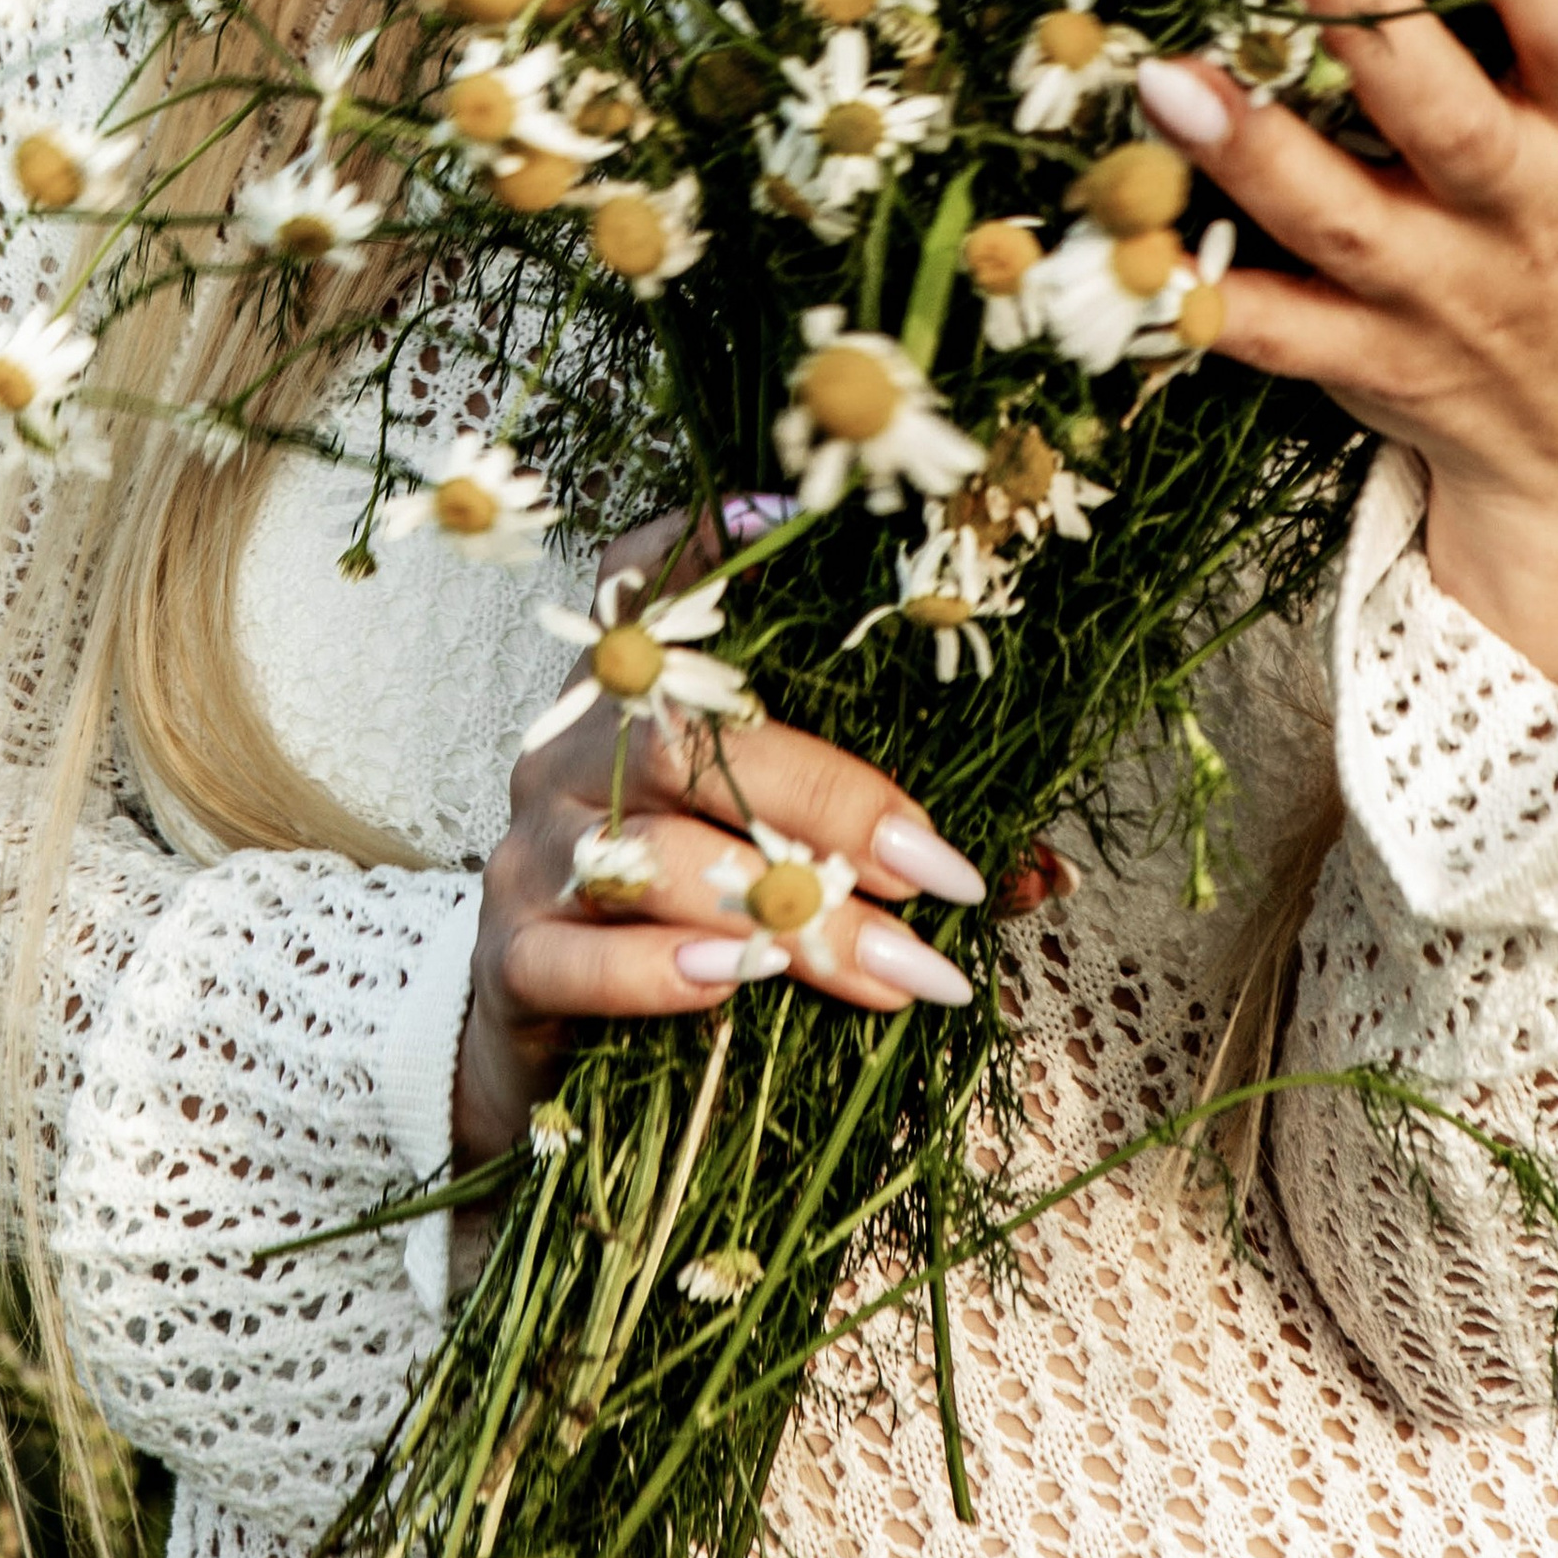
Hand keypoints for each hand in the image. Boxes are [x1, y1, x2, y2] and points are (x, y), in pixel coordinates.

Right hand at [454, 518, 984, 1167]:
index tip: (778, 514)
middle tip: (940, 875)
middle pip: (691, 742)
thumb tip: (1049, 875)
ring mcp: (531, 847)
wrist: (545, 1043)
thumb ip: (877, 841)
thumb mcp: (769, 855)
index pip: (643, 581)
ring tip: (899, 974)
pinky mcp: (508, 952)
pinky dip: (662, 973)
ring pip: (652, 857)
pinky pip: (582, 956)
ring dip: (789, 918)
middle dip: (829, 807)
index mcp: (633, 694)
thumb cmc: (691, 921)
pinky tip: (732, 988)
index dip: (702, 544)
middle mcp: (569, 747)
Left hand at [1134, 0, 1557, 748]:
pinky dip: (1207, 301)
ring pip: (1344, 224)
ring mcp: (1444, 298)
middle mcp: (1526, 215)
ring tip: (1162, 73)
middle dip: (1362, 20)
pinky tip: (1128, 250)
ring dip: (1252, 150)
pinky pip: (1281, 337)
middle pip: (1444, 116)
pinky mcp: (1374, 364)